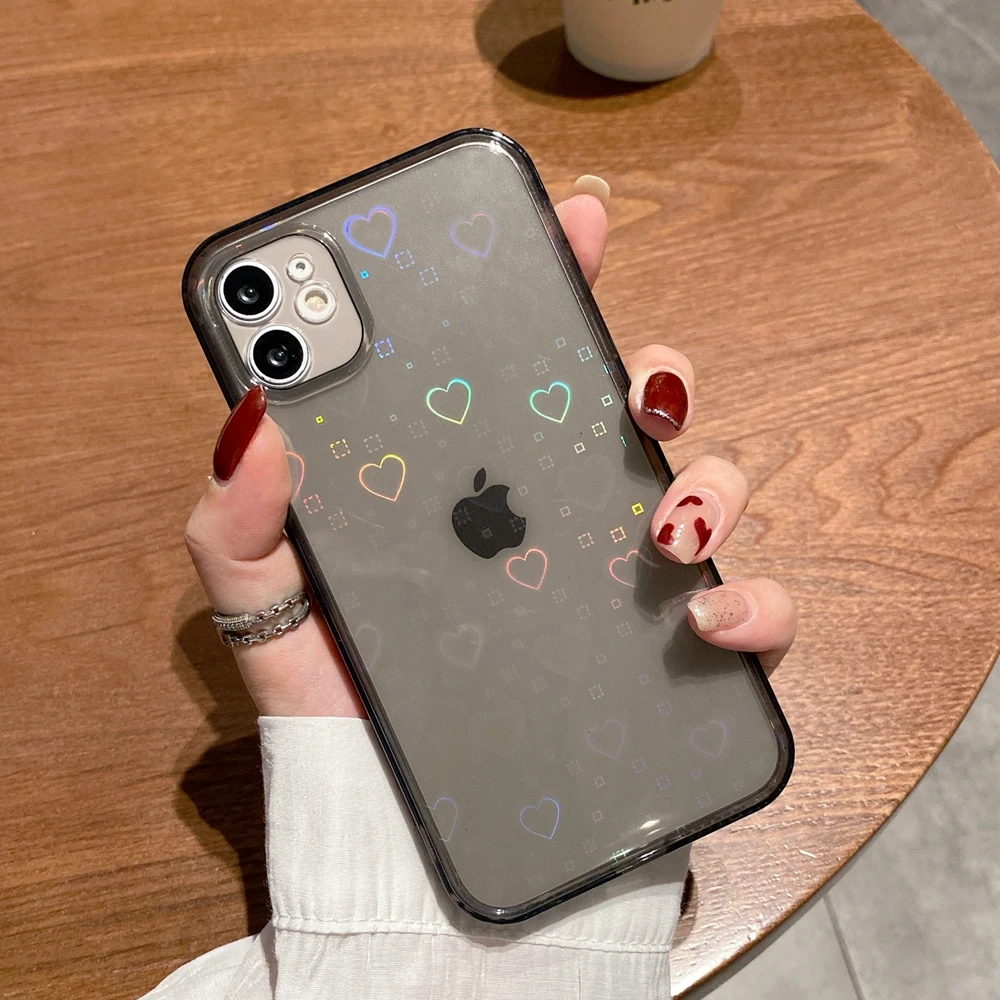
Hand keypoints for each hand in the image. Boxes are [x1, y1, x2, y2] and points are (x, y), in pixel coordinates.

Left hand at [185, 177, 796, 716]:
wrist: (401, 830)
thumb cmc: (343, 709)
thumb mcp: (269, 610)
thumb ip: (238, 522)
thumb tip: (252, 420)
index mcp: (474, 484)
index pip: (522, 363)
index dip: (556, 279)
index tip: (575, 221)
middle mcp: (560, 518)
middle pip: (637, 408)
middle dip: (655, 370)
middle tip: (633, 381)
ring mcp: (625, 587)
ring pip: (709, 490)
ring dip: (710, 481)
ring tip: (662, 522)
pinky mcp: (673, 663)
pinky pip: (752, 616)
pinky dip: (756, 604)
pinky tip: (707, 617)